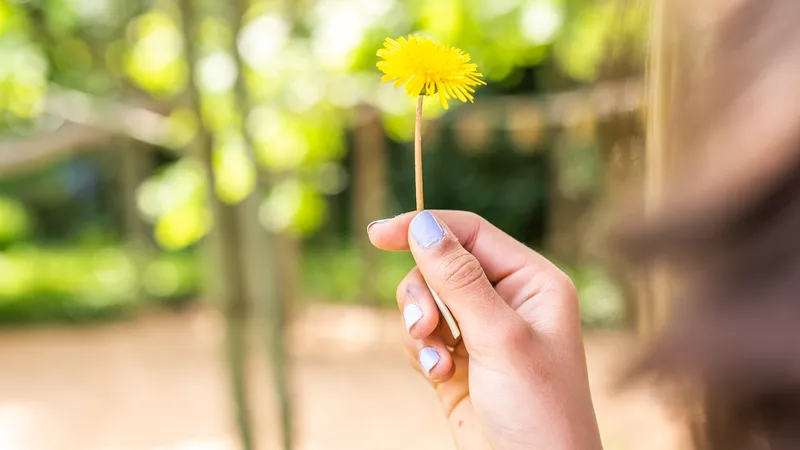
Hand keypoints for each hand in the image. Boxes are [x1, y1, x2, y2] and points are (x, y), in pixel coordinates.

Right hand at [368, 210, 601, 449]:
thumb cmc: (537, 410)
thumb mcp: (500, 338)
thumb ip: (459, 278)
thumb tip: (422, 225)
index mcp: (532, 282)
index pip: (471, 234)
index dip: (424, 228)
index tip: (377, 234)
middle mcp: (507, 300)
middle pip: (440, 265)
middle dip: (423, 294)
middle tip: (425, 327)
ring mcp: (480, 331)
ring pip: (425, 300)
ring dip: (420, 328)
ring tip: (436, 362)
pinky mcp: (456, 360)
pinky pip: (421, 336)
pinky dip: (420, 353)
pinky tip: (439, 378)